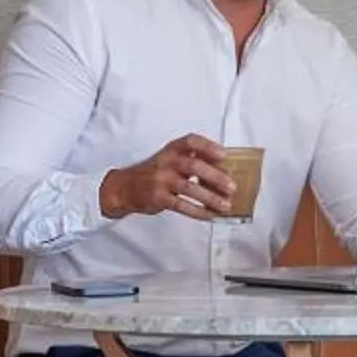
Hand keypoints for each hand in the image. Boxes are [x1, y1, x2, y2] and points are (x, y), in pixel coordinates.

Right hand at [100, 135, 235, 221]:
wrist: (124, 188)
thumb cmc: (155, 173)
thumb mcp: (169, 160)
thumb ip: (191, 161)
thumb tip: (223, 172)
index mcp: (171, 149)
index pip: (191, 141)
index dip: (208, 146)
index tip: (224, 155)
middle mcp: (166, 162)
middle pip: (194, 166)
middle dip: (216, 177)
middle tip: (231, 187)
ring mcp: (161, 180)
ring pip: (190, 188)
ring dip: (211, 198)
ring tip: (226, 205)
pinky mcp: (158, 198)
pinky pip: (182, 205)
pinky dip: (198, 211)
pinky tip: (210, 215)